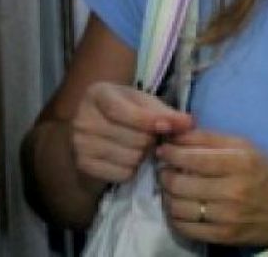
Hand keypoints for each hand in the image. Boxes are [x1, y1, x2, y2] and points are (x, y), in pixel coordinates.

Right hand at [72, 82, 193, 184]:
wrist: (95, 131)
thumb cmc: (125, 112)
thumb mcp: (143, 104)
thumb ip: (166, 113)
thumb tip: (188, 123)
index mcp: (98, 94)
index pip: (122, 111)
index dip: (148, 121)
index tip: (168, 128)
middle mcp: (83, 117)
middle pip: (131, 137)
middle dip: (149, 140)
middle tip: (149, 138)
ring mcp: (80, 143)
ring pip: (129, 158)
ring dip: (142, 156)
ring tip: (138, 148)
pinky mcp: (83, 165)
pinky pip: (121, 173)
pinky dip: (131, 170)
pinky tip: (126, 160)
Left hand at [156, 130, 267, 246]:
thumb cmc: (264, 172)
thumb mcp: (243, 146)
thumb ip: (208, 138)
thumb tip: (174, 133)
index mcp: (240, 162)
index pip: (193, 158)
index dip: (171, 153)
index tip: (163, 150)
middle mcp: (234, 190)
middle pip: (180, 184)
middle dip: (165, 174)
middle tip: (164, 170)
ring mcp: (228, 217)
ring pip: (179, 207)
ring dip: (167, 197)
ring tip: (170, 189)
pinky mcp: (225, 236)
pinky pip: (187, 228)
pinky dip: (175, 218)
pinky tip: (178, 208)